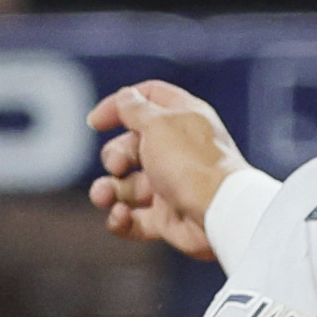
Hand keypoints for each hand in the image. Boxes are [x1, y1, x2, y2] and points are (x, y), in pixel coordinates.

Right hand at [89, 82, 246, 258]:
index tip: (96, 121)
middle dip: (115, 155)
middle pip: (131, 145)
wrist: (219, 214)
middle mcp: (178, 150)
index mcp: (182, 118)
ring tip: (105, 196)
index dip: (119, 105)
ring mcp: (171, 186)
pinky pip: (133, 219)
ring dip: (108, 190)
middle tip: (118, 165)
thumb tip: (125, 98)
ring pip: (126, 186)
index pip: (148, 99)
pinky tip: (121, 215)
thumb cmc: (192, 164)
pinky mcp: (167, 218)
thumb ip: (134, 108)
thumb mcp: (157, 123)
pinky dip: (121, 219)